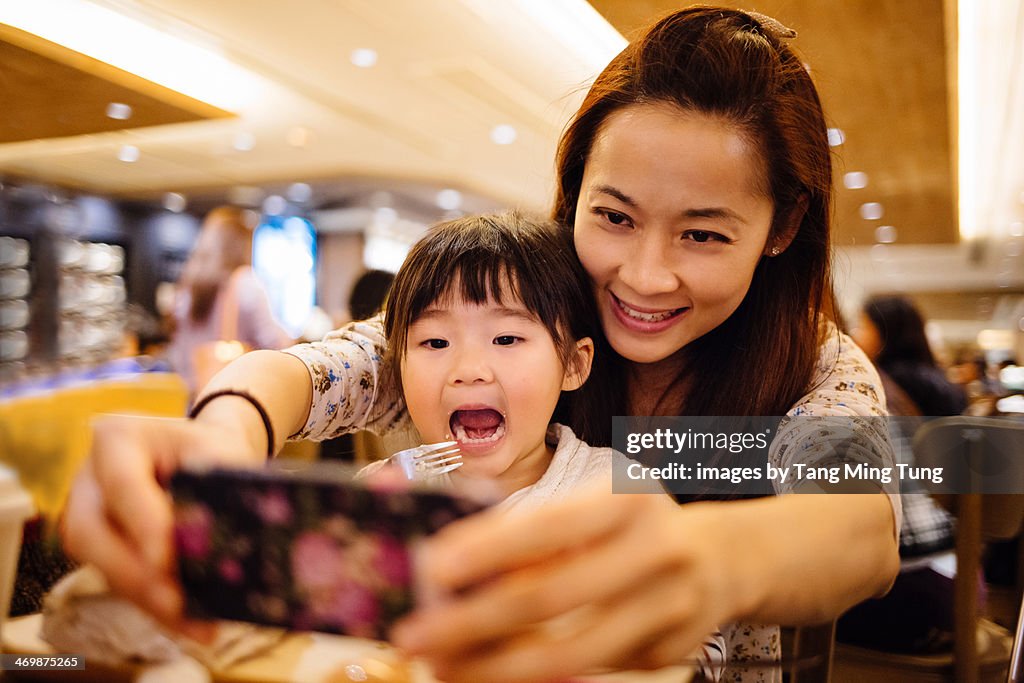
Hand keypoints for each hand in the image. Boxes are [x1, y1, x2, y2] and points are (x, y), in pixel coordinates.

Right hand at [61, 413, 263, 630]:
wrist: (205, 451)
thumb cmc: (214, 449)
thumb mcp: (222, 453)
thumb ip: (216, 490)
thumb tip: (219, 546)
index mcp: (118, 438)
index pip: (122, 484)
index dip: (141, 525)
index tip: (165, 562)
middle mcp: (90, 477)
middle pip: (90, 531)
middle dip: (132, 574)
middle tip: (176, 604)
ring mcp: (88, 513)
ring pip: (100, 564)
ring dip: (146, 599)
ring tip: (195, 625)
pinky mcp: (101, 547)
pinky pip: (118, 579)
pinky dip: (154, 605)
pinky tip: (190, 624)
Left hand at [392, 488, 743, 682]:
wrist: (723, 559)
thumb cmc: (634, 526)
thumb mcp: (595, 507)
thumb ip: (535, 533)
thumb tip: (450, 568)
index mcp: (626, 500)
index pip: (547, 526)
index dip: (486, 550)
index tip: (429, 569)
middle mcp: (654, 551)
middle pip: (550, 596)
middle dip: (472, 621)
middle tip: (416, 634)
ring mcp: (667, 609)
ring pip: (569, 654)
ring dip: (495, 666)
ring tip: (444, 667)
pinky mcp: (667, 655)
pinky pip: (589, 674)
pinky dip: (532, 679)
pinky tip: (491, 674)